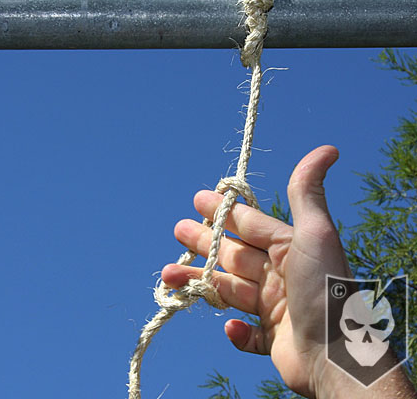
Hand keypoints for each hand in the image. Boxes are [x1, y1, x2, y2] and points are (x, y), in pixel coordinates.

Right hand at [161, 145, 412, 396]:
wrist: (336, 356)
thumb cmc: (323, 289)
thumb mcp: (314, 233)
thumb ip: (306, 192)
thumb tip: (327, 148)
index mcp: (289, 250)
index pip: (250, 225)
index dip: (225, 211)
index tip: (198, 199)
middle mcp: (281, 277)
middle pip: (234, 255)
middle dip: (205, 242)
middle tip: (178, 230)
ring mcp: (277, 310)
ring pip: (229, 291)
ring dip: (201, 283)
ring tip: (169, 275)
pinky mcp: (273, 342)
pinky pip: (248, 334)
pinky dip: (235, 331)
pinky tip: (228, 325)